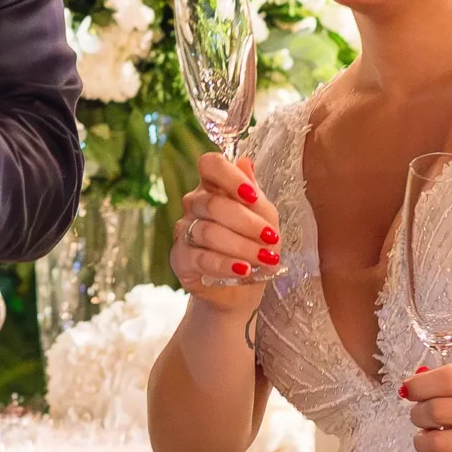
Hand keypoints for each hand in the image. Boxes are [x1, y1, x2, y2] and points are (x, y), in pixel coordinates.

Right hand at [168, 152, 279, 313]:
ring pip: (209, 232)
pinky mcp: (180, 258)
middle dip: (246, 222)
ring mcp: (184, 230)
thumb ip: (255, 195)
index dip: (229, 176)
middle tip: (271, 238)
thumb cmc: (253, 246)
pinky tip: (243, 270)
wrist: (242, 289)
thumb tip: (245, 162)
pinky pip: (201, 258)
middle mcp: (194, 204)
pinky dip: (225, 264)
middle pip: (212, 203)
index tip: (252, 196)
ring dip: (242, 247)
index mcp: (213, 186)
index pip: (210, 165)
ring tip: (266, 260)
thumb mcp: (265, 220)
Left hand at [405, 365, 451, 451]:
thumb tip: (408, 386)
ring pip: (438, 444)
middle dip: (417, 417)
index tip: (409, 393)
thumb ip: (440, 383)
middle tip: (423, 423)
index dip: (419, 385)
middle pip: (435, 411)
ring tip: (428, 444)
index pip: (447, 378)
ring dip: (422, 445)